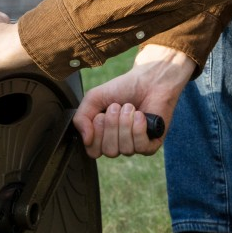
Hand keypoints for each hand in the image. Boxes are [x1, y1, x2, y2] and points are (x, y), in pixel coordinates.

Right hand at [73, 44, 195, 158]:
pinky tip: (141, 115)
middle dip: (112, 125)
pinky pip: (140, 146)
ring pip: (125, 149)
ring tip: (130, 107)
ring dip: (126, 122)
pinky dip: (139, 127)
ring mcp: (134, 146)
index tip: (100, 114)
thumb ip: (81, 117)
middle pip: (109, 151)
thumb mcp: (94, 98)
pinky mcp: (150, 145)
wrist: (148, 80)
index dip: (96, 133)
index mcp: (102, 136)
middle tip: (117, 107)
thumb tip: (85, 139)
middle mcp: (117, 144)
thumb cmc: (122, 89)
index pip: (93, 151)